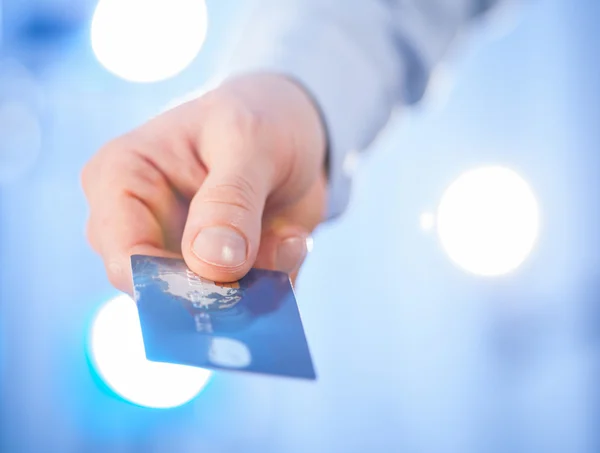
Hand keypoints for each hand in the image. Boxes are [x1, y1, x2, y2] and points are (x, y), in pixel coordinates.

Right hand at [82, 74, 326, 293]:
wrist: (294, 130)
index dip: (169, 283)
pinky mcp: (218, 272)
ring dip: (259, 283)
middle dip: (223, 288)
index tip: (226, 283)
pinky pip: (243, 302)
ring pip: (209, 303)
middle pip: (161, 289)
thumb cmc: (259, 118)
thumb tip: (212, 265)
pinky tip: (293, 240)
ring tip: (290, 237)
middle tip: (273, 260)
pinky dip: (275, 282)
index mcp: (121, 179)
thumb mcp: (250, 141)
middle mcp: (140, 224)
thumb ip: (230, 200)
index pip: (123, 254)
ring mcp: (179, 253)